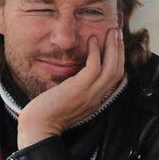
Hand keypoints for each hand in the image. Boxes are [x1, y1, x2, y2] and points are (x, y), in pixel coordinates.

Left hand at [17, 28, 123, 148]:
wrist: (38, 128)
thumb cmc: (47, 115)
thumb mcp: (68, 101)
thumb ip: (76, 90)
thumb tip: (74, 74)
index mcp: (95, 101)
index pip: (114, 79)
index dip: (117, 60)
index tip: (116, 44)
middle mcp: (96, 98)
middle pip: (118, 71)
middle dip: (120, 50)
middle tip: (119, 32)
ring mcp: (89, 95)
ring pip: (112, 68)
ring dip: (114, 47)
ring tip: (113, 31)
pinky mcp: (78, 89)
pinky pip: (94, 67)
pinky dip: (96, 52)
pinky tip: (92, 40)